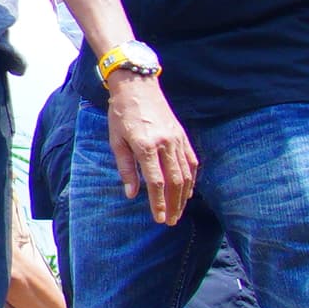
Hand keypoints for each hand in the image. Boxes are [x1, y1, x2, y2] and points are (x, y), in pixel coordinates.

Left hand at [105, 72, 196, 224]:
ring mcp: (176, 139)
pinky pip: (191, 161)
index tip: (159, 218)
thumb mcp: (116, 141)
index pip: (156, 181)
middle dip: (174, 204)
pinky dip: (192, 178)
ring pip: (186, 173)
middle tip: (170, 221)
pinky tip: (188, 191)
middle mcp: (165, 143)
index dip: (159, 203)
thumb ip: (125, 168)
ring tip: (178, 211)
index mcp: (146, 145)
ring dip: (184, 196)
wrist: (137, 86)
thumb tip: (132, 194)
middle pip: (175, 181)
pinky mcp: (182, 135)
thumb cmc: (121, 114)